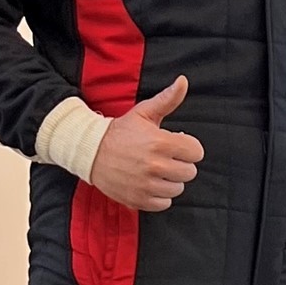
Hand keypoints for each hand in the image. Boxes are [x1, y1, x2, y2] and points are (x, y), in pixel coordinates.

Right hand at [90, 76, 202, 212]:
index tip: (177, 146)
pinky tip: (150, 183)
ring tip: (156, 171)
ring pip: (178, 188)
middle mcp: (155, 165)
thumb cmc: (120, 132)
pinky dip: (160, 196)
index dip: (188, 148)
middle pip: (189, 172)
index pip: (196, 152)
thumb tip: (183, 81)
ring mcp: (146, 184)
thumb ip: (167, 99)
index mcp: (160, 142)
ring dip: (170, 181)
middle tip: (165, 158)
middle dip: (180, 164)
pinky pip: (164, 203)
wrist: (89, 151)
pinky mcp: (138, 199)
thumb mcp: (143, 113)